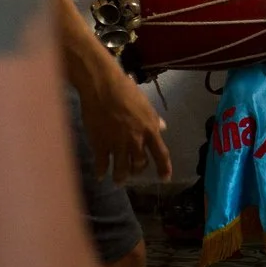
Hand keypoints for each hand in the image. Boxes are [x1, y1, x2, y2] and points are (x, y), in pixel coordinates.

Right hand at [79, 63, 172, 182]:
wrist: (103, 86)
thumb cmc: (126, 90)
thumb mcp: (145, 104)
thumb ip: (154, 119)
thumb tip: (163, 127)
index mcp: (150, 129)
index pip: (161, 154)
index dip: (164, 168)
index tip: (165, 178)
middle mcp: (135, 140)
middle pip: (140, 164)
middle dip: (137, 170)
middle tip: (133, 172)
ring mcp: (117, 144)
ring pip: (122, 169)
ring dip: (121, 177)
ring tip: (119, 180)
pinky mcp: (100, 144)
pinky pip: (102, 164)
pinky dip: (102, 172)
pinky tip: (100, 175)